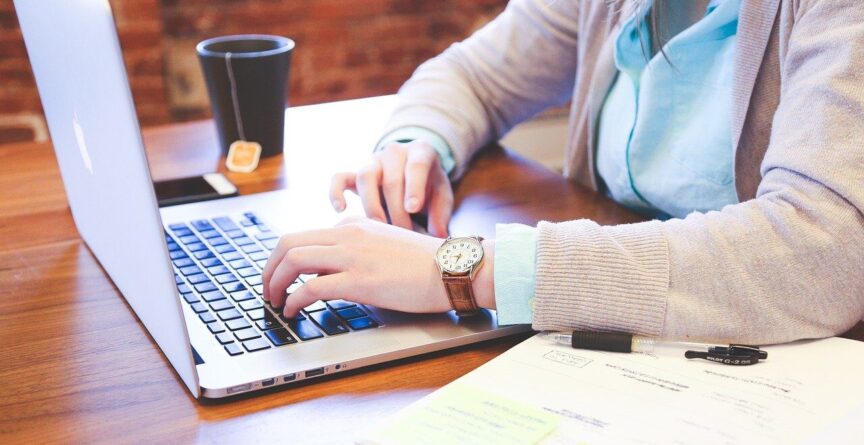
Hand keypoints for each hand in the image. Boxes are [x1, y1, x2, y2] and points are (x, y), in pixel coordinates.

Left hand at [262, 217, 494, 316]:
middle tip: (267, 289)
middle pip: (288, 243)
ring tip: (274, 302)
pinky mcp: (359, 280)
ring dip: (275, 283)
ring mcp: (352, 256)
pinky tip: (293, 312)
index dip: (284, 259)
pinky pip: (311, 287)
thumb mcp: (385, 244)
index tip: (280, 277)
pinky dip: (294, 300)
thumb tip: (335, 269)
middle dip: (269, 268)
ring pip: (293, 260)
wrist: (451, 267)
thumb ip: (359, 249)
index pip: (305, 236)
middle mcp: (347, 235)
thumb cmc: (425, 263)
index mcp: (353, 226)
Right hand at [329, 140, 453, 236]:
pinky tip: (341, 210)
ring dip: (372, 205)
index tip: (412, 208)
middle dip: (396, 210)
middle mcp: (395, 152)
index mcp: (421, 152)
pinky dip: (336, 192)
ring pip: (365, 177)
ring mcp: (373, 161)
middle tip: (403, 233)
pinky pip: (339, 178)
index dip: (413, 187)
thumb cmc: (429, 186)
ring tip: (380, 228)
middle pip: (391, 178)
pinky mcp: (355, 173)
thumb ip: (441, 213)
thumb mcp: (442, 195)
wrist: (413, 172)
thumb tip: (438, 235)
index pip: (416, 165)